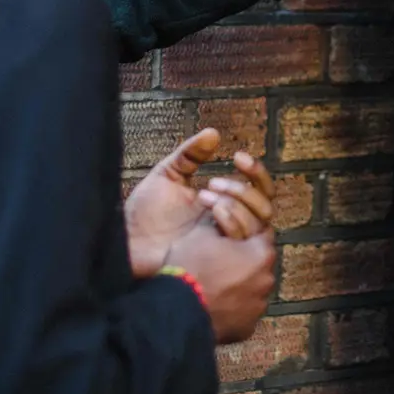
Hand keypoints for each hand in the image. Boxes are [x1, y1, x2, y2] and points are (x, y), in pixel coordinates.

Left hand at [126, 128, 276, 277]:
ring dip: (236, 204)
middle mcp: (230, 224)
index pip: (259, 189)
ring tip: (203, 196)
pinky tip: (207, 215)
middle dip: (243, 190)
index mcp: (223, 204)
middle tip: (212, 183)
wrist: (128, 243)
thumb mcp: (168, 174)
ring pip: (258, 224)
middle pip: (265, 206)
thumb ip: (190, 154)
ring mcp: (227, 243)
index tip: (238, 157)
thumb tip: (214, 133)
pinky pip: (243, 243)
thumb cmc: (144, 212)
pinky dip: (231, 222)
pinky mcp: (220, 260)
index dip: (256, 171)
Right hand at [165, 221, 275, 343]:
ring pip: (252, 290)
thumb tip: (222, 217)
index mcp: (261, 253)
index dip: (247, 232)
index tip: (232, 235)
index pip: (263, 234)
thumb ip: (220, 223)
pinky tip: (214, 305)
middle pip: (260, 264)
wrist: (177, 310)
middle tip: (221, 261)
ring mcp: (258, 308)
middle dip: (245, 261)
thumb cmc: (191, 265)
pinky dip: (233, 310)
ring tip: (215, 286)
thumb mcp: (202, 232)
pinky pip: (243, 314)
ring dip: (240, 287)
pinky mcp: (247, 329)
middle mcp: (267, 280)